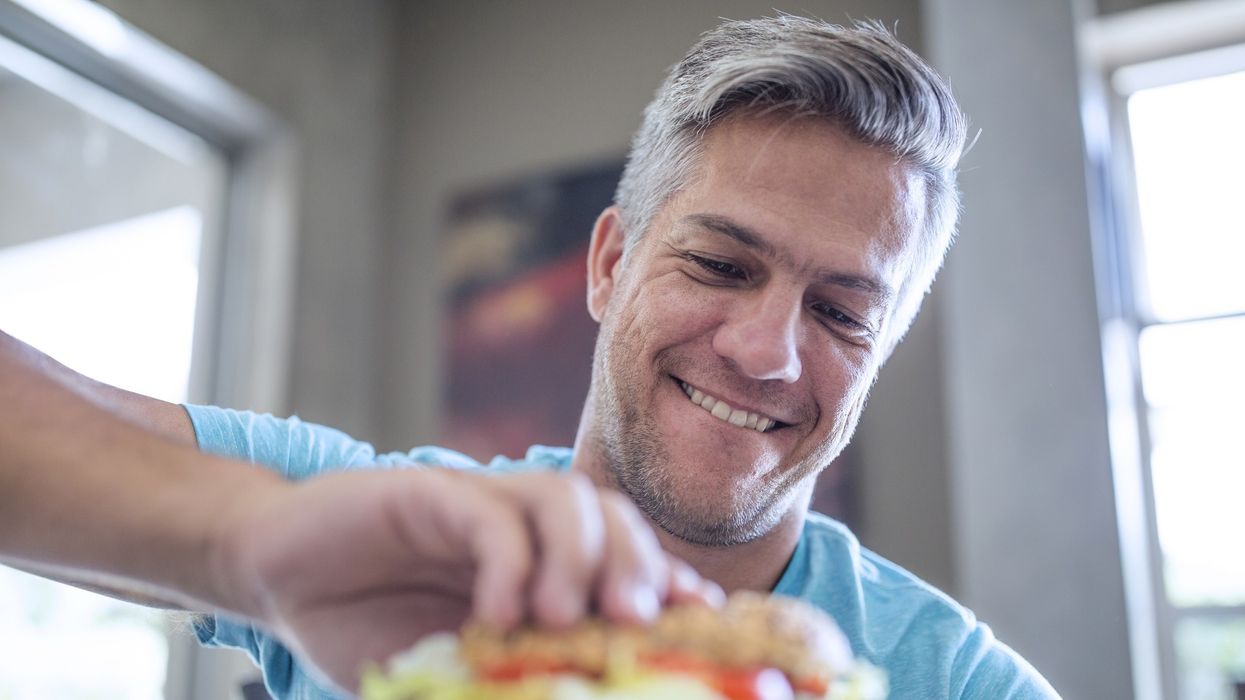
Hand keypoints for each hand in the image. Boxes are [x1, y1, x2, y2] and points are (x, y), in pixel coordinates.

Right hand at [211, 468, 723, 694]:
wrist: (280, 571)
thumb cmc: (368, 623)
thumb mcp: (444, 667)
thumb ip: (503, 677)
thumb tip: (557, 695)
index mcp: (540, 564)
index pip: (625, 562)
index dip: (668, 586)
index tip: (700, 623)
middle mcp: (523, 525)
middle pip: (613, 519)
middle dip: (639, 565)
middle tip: (639, 622)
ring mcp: (480, 502)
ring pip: (565, 500)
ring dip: (580, 556)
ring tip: (565, 618)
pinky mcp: (430, 493)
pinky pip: (488, 515)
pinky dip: (508, 560)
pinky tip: (500, 610)